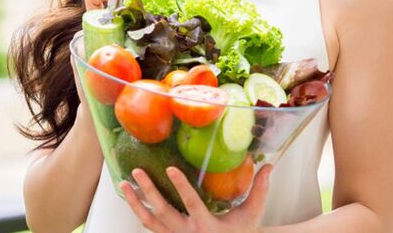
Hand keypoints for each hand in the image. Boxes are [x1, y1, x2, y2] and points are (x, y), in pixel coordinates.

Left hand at [119, 164, 272, 232]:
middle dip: (148, 191)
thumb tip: (269, 166)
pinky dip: (139, 213)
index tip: (171, 169)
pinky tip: (130, 198)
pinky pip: (149, 228)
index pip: (192, 204)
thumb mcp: (251, 215)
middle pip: (163, 212)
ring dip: (135, 203)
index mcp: (207, 227)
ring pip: (150, 221)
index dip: (181, 186)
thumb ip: (259, 191)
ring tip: (123, 184)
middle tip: (137, 172)